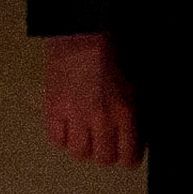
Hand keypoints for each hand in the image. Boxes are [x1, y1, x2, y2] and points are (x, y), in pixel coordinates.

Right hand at [43, 34, 139, 168]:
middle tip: (106, 144)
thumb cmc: (111, 54)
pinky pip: (57, 140)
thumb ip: (136, 114)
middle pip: (103, 158)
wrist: (81, 34)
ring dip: (83, 147)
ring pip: (79, 153)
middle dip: (106, 153)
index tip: (126, 156)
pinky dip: (63, 137)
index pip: (128, 156)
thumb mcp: (135, 85)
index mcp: (125, 111)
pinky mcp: (54, 109)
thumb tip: (138, 137)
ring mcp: (75, 115)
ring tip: (86, 134)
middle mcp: (101, 118)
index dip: (128, 159)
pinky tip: (69, 125)